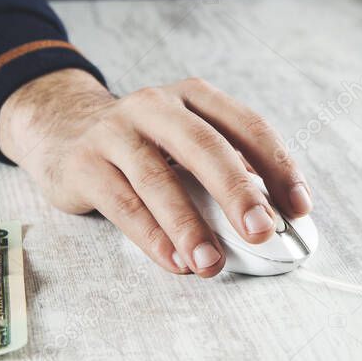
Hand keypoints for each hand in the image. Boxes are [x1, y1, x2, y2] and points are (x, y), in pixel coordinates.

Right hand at [0, 69, 312, 276]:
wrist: (62, 130)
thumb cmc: (144, 145)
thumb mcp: (184, 141)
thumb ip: (224, 168)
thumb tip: (271, 218)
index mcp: (193, 97)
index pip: (246, 126)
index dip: (278, 166)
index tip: (299, 207)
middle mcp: (155, 106)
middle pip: (204, 147)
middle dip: (236, 192)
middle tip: (260, 232)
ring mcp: (115, 132)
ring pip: (158, 179)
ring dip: (189, 226)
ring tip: (211, 263)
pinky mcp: (84, 164)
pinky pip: (123, 204)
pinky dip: (151, 236)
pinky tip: (174, 261)